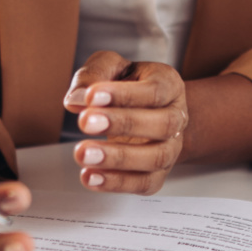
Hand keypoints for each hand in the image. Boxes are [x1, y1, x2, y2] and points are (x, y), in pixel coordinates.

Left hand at [64, 51, 188, 194]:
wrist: (144, 111)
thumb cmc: (127, 85)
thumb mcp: (111, 67)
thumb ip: (94, 74)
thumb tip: (75, 98)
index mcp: (169, 85)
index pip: (154, 91)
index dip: (124, 95)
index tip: (90, 96)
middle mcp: (176, 117)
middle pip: (162, 124)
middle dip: (122, 124)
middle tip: (85, 122)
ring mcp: (171, 148)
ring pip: (155, 158)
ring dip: (117, 158)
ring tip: (83, 153)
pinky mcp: (158, 174)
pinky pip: (144, 183)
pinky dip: (117, 183)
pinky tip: (90, 176)